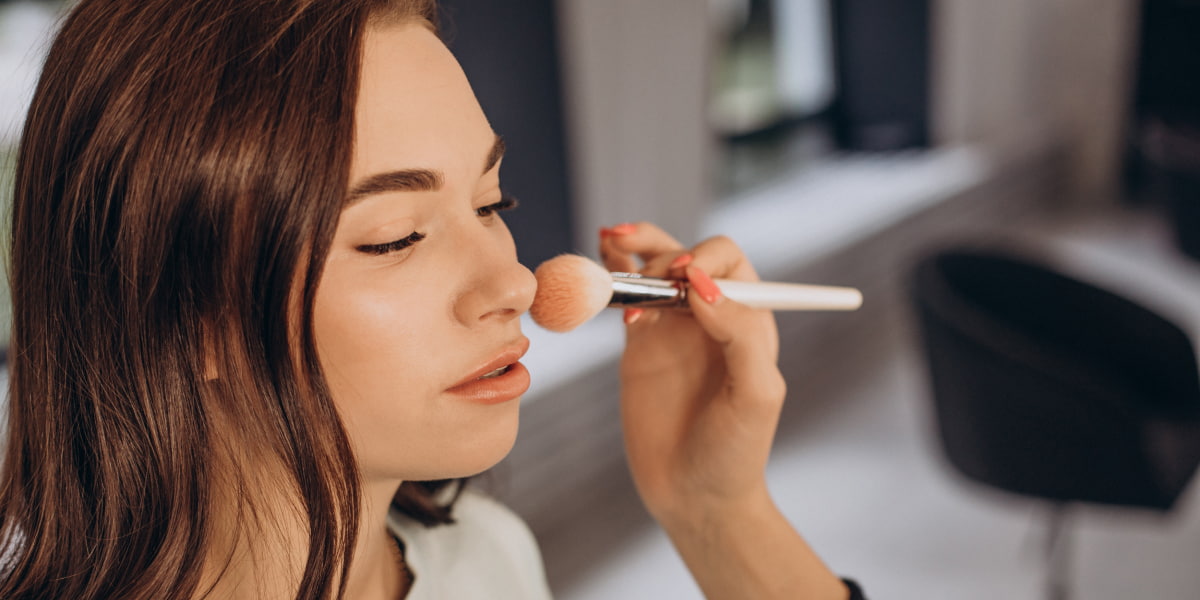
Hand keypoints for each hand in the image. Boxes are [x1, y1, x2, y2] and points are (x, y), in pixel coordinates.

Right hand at [599, 222, 784, 522]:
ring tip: (612, 240)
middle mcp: (711, 317)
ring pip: (653, 268)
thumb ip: (739, 334)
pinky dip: (611, 275)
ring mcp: (673, 329)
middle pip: (687, 256)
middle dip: (663, 254)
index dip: (705, 259)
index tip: (685, 282)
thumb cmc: (736, 451)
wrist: (694, 496)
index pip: (727, 262)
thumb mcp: (755, 394)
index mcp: (747, 321)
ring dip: (634, 248)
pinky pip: (625, 298)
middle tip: (648, 278)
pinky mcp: (639, 346)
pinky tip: (600, 262)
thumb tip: (702, 286)